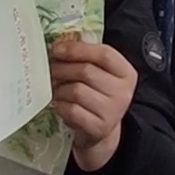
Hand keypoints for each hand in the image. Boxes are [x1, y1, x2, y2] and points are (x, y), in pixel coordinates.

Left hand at [50, 40, 136, 172]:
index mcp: (126, 73)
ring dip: (59, 88)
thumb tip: (59, 43)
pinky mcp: (98, 127)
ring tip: (54, 88)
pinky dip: (60, 105)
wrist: (101, 130)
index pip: (104, 54)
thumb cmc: (97, 95)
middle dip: (62, 68)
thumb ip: (87, 59)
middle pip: (86, 71)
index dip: (78, 49)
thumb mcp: (100, 75)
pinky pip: (71, 110)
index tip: (57, 49)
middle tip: (49, 69)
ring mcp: (112, 111)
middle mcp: (123, 91)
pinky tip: (59, 103)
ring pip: (76, 91)